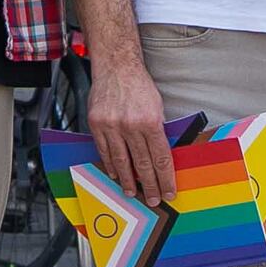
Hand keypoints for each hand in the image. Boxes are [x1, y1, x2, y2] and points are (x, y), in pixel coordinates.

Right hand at [84, 51, 175, 205]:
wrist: (116, 67)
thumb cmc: (139, 85)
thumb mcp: (158, 107)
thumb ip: (158, 132)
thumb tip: (161, 158)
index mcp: (151, 121)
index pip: (161, 158)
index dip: (165, 179)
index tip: (168, 192)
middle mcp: (131, 125)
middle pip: (142, 164)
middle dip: (149, 185)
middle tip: (152, 199)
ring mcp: (112, 126)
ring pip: (121, 162)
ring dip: (128, 181)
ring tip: (132, 192)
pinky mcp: (97, 124)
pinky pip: (104, 151)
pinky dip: (111, 165)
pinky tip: (116, 174)